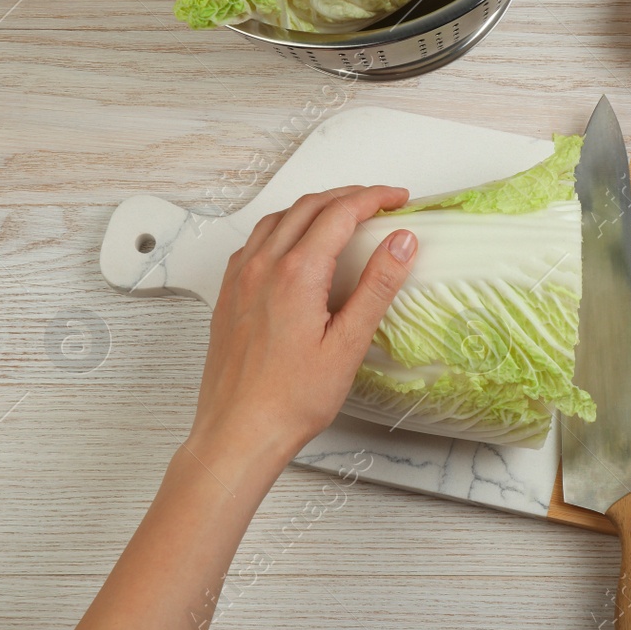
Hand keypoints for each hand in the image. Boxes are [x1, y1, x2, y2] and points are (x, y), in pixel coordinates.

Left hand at [187, 185, 417, 481]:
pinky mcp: (229, 296)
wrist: (239, 433)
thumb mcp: (348, 345)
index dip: (373, 198)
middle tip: (379, 202)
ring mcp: (240, 280)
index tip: (397, 198)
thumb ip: (377, 287)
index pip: (340, 214)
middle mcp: (262, 268)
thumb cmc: (290, 401)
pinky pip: (255, 242)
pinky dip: (283, 227)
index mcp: (296, 275)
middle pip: (309, 207)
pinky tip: (294, 244)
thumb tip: (401, 244)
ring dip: (314, 207)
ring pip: (279, 219)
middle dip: (348, 196)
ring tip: (342, 214)